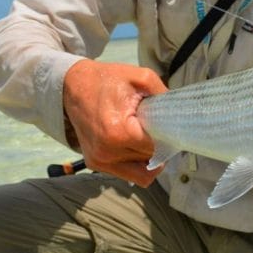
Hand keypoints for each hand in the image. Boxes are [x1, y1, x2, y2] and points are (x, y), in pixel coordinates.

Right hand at [63, 59, 167, 184]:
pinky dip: (136, 163)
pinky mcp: (95, 164)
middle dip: (160, 147)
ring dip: (149, 160)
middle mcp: (107, 153)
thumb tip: (181, 115)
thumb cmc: (108, 80)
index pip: (157, 148)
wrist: (72, 85)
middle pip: (151, 162)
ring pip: (141, 175)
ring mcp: (99, 161)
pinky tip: (135, 143)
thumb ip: (164, 96)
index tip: (170, 125)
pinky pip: (127, 173)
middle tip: (158, 127)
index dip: (169, 137)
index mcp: (119, 133)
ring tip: (146, 137)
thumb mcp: (141, 77)